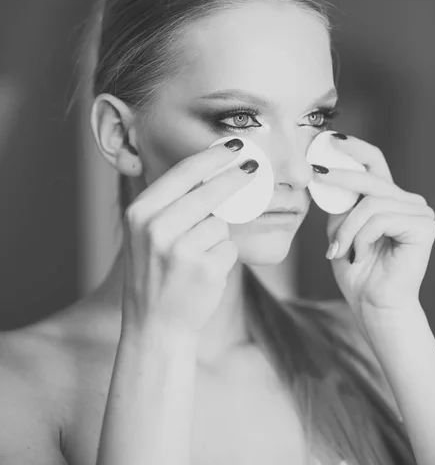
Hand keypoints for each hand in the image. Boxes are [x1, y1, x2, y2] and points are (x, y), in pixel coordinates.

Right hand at [120, 140, 257, 336]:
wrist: (154, 326)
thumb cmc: (155, 275)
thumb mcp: (148, 234)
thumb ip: (172, 204)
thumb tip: (213, 170)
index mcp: (140, 213)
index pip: (183, 173)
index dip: (212, 157)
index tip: (235, 147)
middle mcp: (156, 228)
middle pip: (210, 191)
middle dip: (236, 178)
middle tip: (254, 169)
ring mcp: (180, 249)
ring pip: (221, 223)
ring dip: (218, 237)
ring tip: (196, 258)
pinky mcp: (204, 269)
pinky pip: (228, 248)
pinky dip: (223, 258)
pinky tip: (204, 274)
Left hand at [317, 134, 434, 318]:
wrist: (371, 303)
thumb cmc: (355, 268)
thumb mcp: (340, 225)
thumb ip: (338, 200)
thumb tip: (322, 170)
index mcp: (388, 197)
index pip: (373, 161)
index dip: (353, 147)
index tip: (328, 138)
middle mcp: (406, 200)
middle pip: (369, 177)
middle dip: (338, 177)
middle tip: (314, 174)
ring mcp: (418, 211)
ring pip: (370, 202)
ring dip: (347, 228)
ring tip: (338, 250)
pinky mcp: (423, 226)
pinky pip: (380, 218)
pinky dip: (360, 238)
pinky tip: (358, 255)